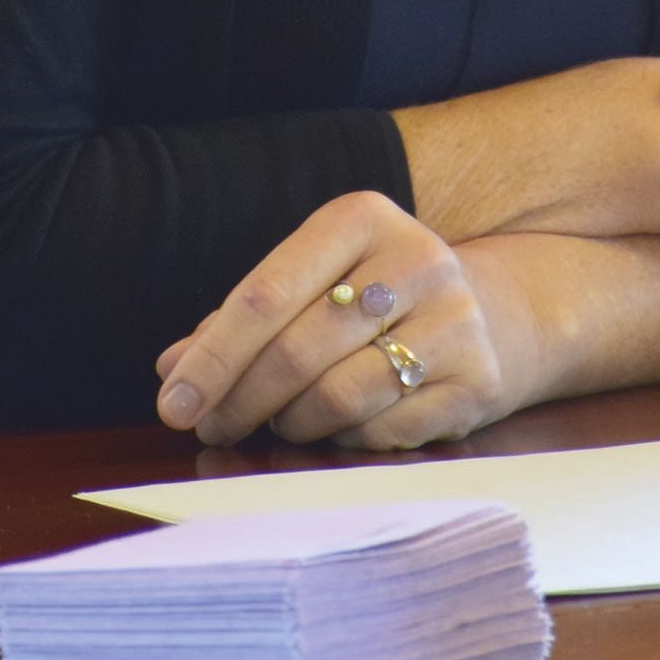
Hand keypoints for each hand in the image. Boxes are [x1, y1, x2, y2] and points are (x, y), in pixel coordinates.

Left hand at [153, 192, 548, 450]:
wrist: (488, 312)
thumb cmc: (369, 297)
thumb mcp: (311, 283)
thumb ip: (240, 321)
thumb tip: (171, 369)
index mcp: (362, 218)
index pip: (266, 293)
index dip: (212, 357)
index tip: (173, 404)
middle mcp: (416, 259)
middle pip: (298, 351)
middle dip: (241, 400)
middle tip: (212, 428)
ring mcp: (455, 320)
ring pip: (339, 398)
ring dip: (291, 424)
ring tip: (279, 421)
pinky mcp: (478, 380)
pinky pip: (383, 433)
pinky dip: (343, 441)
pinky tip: (335, 428)